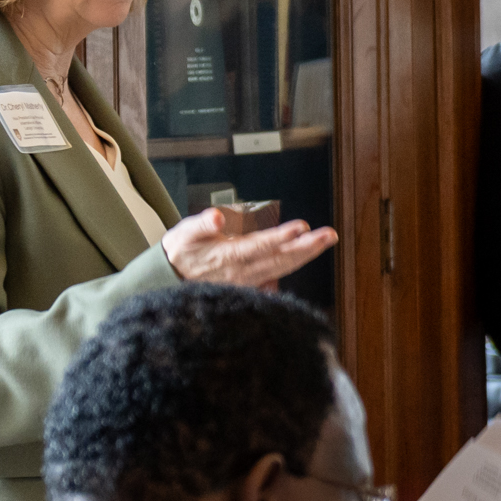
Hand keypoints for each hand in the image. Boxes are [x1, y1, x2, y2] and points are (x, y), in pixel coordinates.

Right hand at [167, 206, 338, 287]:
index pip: (260, 247)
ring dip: (306, 253)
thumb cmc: (180, 252)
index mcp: (228, 257)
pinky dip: (294, 262)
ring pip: (282, 267)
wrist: (170, 280)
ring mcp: (248, 280)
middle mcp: (242, 271)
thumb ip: (202, 224)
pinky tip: (309, 253)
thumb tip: (217, 217)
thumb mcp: (184, 234)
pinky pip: (277, 273)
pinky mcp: (250, 283)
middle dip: (307, 247)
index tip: (301, 227)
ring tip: (326, 240)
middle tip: (329, 235)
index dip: (281, 238)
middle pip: (280, 260)